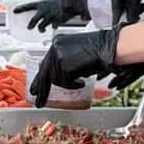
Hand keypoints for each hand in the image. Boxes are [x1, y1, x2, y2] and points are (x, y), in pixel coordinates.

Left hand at [15, 0, 89, 30]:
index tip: (14, 11)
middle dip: (31, 25)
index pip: (28, 6)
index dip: (21, 9)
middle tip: (29, 27)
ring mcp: (51, 17)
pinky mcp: (57, 21)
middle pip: (34, 20)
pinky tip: (54, 27)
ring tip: (41, 30)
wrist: (73, 2)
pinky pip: (53, 27)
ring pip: (42, 26)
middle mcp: (45, 11)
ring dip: (41, 29)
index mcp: (42, 4)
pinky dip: (53, 27)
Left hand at [28, 25, 143, 103]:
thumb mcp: (76, 52)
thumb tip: (56, 75)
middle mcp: (55, 49)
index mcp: (57, 43)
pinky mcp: (65, 66)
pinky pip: (66, 83)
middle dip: (42, 89)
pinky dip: (74, 85)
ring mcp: (59, 57)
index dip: (40, 78)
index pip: (45, 63)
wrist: (108, 47)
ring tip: (79, 81)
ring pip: (57, 80)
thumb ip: (64, 60)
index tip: (36, 88)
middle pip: (45, 73)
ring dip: (68, 84)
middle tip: (38, 101)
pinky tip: (82, 82)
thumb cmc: (98, 50)